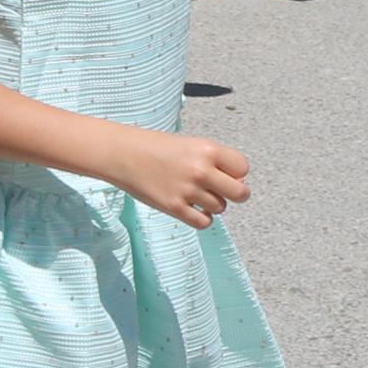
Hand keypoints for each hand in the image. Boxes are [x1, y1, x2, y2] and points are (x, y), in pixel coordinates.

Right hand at [107, 127, 253, 228]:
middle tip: (222, 192)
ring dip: (212, 204)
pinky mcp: (175, 207)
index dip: (236, 173)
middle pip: (240, 193)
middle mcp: (201, 170)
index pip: (243, 168)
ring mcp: (188, 190)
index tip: (225, 174)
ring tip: (195, 194)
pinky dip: (202, 218)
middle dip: (236, 194)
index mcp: (208, 149)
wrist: (124, 154)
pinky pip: (204, 222)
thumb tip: (238, 184)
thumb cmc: (157, 148)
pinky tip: (192, 208)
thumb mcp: (191, 145)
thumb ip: (215, 162)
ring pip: (221, 208)